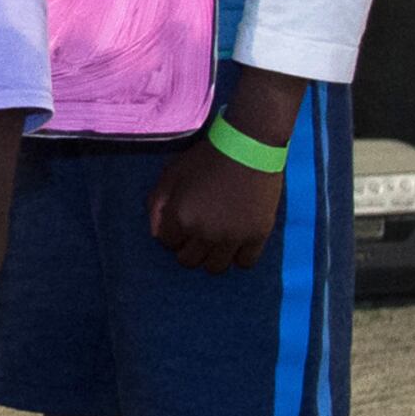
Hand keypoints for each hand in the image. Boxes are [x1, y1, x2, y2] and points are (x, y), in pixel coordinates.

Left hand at [147, 131, 285, 272]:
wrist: (247, 147)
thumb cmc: (205, 159)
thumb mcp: (171, 175)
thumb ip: (157, 205)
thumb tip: (156, 234)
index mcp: (181, 217)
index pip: (167, 242)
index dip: (172, 232)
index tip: (182, 221)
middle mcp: (204, 232)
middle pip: (188, 260)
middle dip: (188, 248)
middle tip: (197, 232)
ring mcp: (232, 237)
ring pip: (215, 268)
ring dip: (211, 257)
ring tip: (215, 241)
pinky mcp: (257, 235)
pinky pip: (245, 263)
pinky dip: (238, 257)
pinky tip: (236, 243)